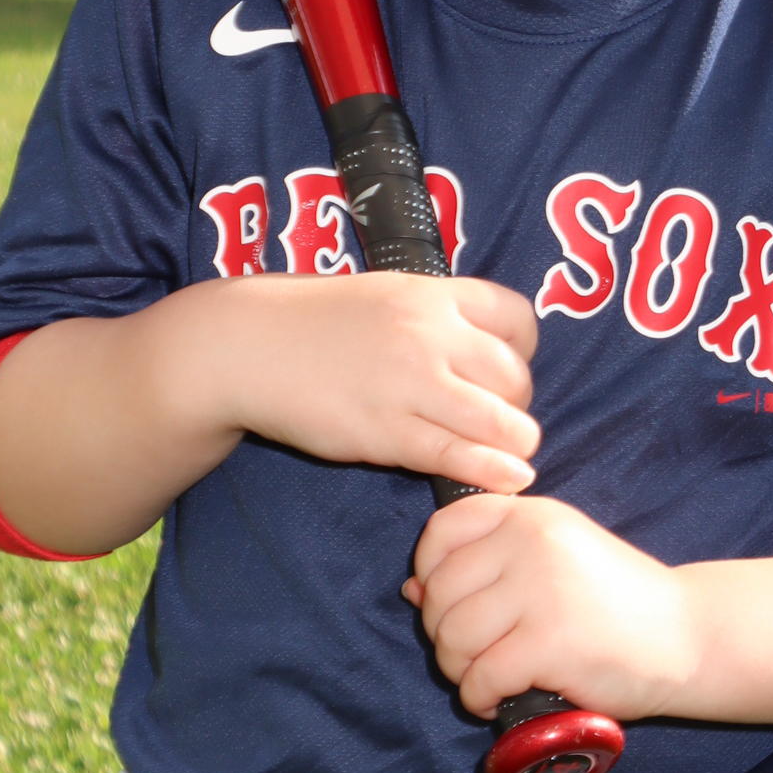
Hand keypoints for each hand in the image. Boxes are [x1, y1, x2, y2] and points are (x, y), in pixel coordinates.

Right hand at [205, 272, 538, 491]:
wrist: (248, 346)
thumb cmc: (318, 322)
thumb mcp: (387, 294)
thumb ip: (437, 316)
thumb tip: (489, 346)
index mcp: (433, 294)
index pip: (518, 319)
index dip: (524, 351)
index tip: (506, 370)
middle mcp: (429, 335)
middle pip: (515, 376)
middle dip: (518, 404)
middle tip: (501, 419)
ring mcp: (409, 384)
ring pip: (499, 421)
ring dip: (516, 443)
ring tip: (512, 455)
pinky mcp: (387, 432)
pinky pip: (458, 455)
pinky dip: (493, 471)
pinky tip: (508, 479)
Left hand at [404, 493, 703, 721]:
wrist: (688, 637)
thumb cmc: (616, 603)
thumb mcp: (555, 560)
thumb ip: (490, 564)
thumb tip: (412, 588)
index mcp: (530, 515)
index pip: (443, 529)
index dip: (429, 570)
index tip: (449, 601)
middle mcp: (532, 542)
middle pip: (440, 592)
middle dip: (443, 634)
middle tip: (471, 654)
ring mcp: (542, 590)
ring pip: (452, 636)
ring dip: (458, 670)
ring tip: (484, 678)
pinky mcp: (551, 642)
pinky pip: (480, 676)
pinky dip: (478, 697)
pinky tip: (497, 699)